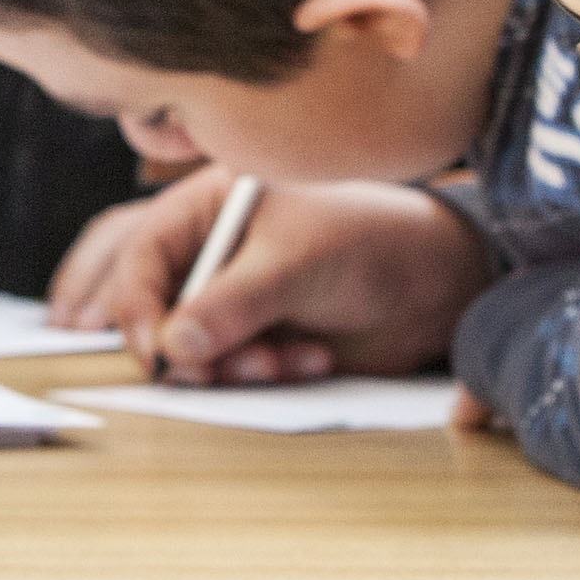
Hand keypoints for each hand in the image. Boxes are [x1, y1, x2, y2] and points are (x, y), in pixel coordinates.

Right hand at [65, 170, 489, 384]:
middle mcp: (212, 249)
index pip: (143, 253)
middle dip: (174, 344)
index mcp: (209, 204)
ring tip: (278, 363)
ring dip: (227, 366)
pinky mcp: (258, 337)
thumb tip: (172, 345)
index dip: (139, 305)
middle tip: (195, 374)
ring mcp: (233, 295)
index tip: (157, 350)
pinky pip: (231, 369)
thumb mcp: (296, 262)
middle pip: (152, 302)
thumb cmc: (372, 243)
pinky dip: (261, 374)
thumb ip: (232, 303)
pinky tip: (311, 359)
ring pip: (190, 345)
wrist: (440, 286)